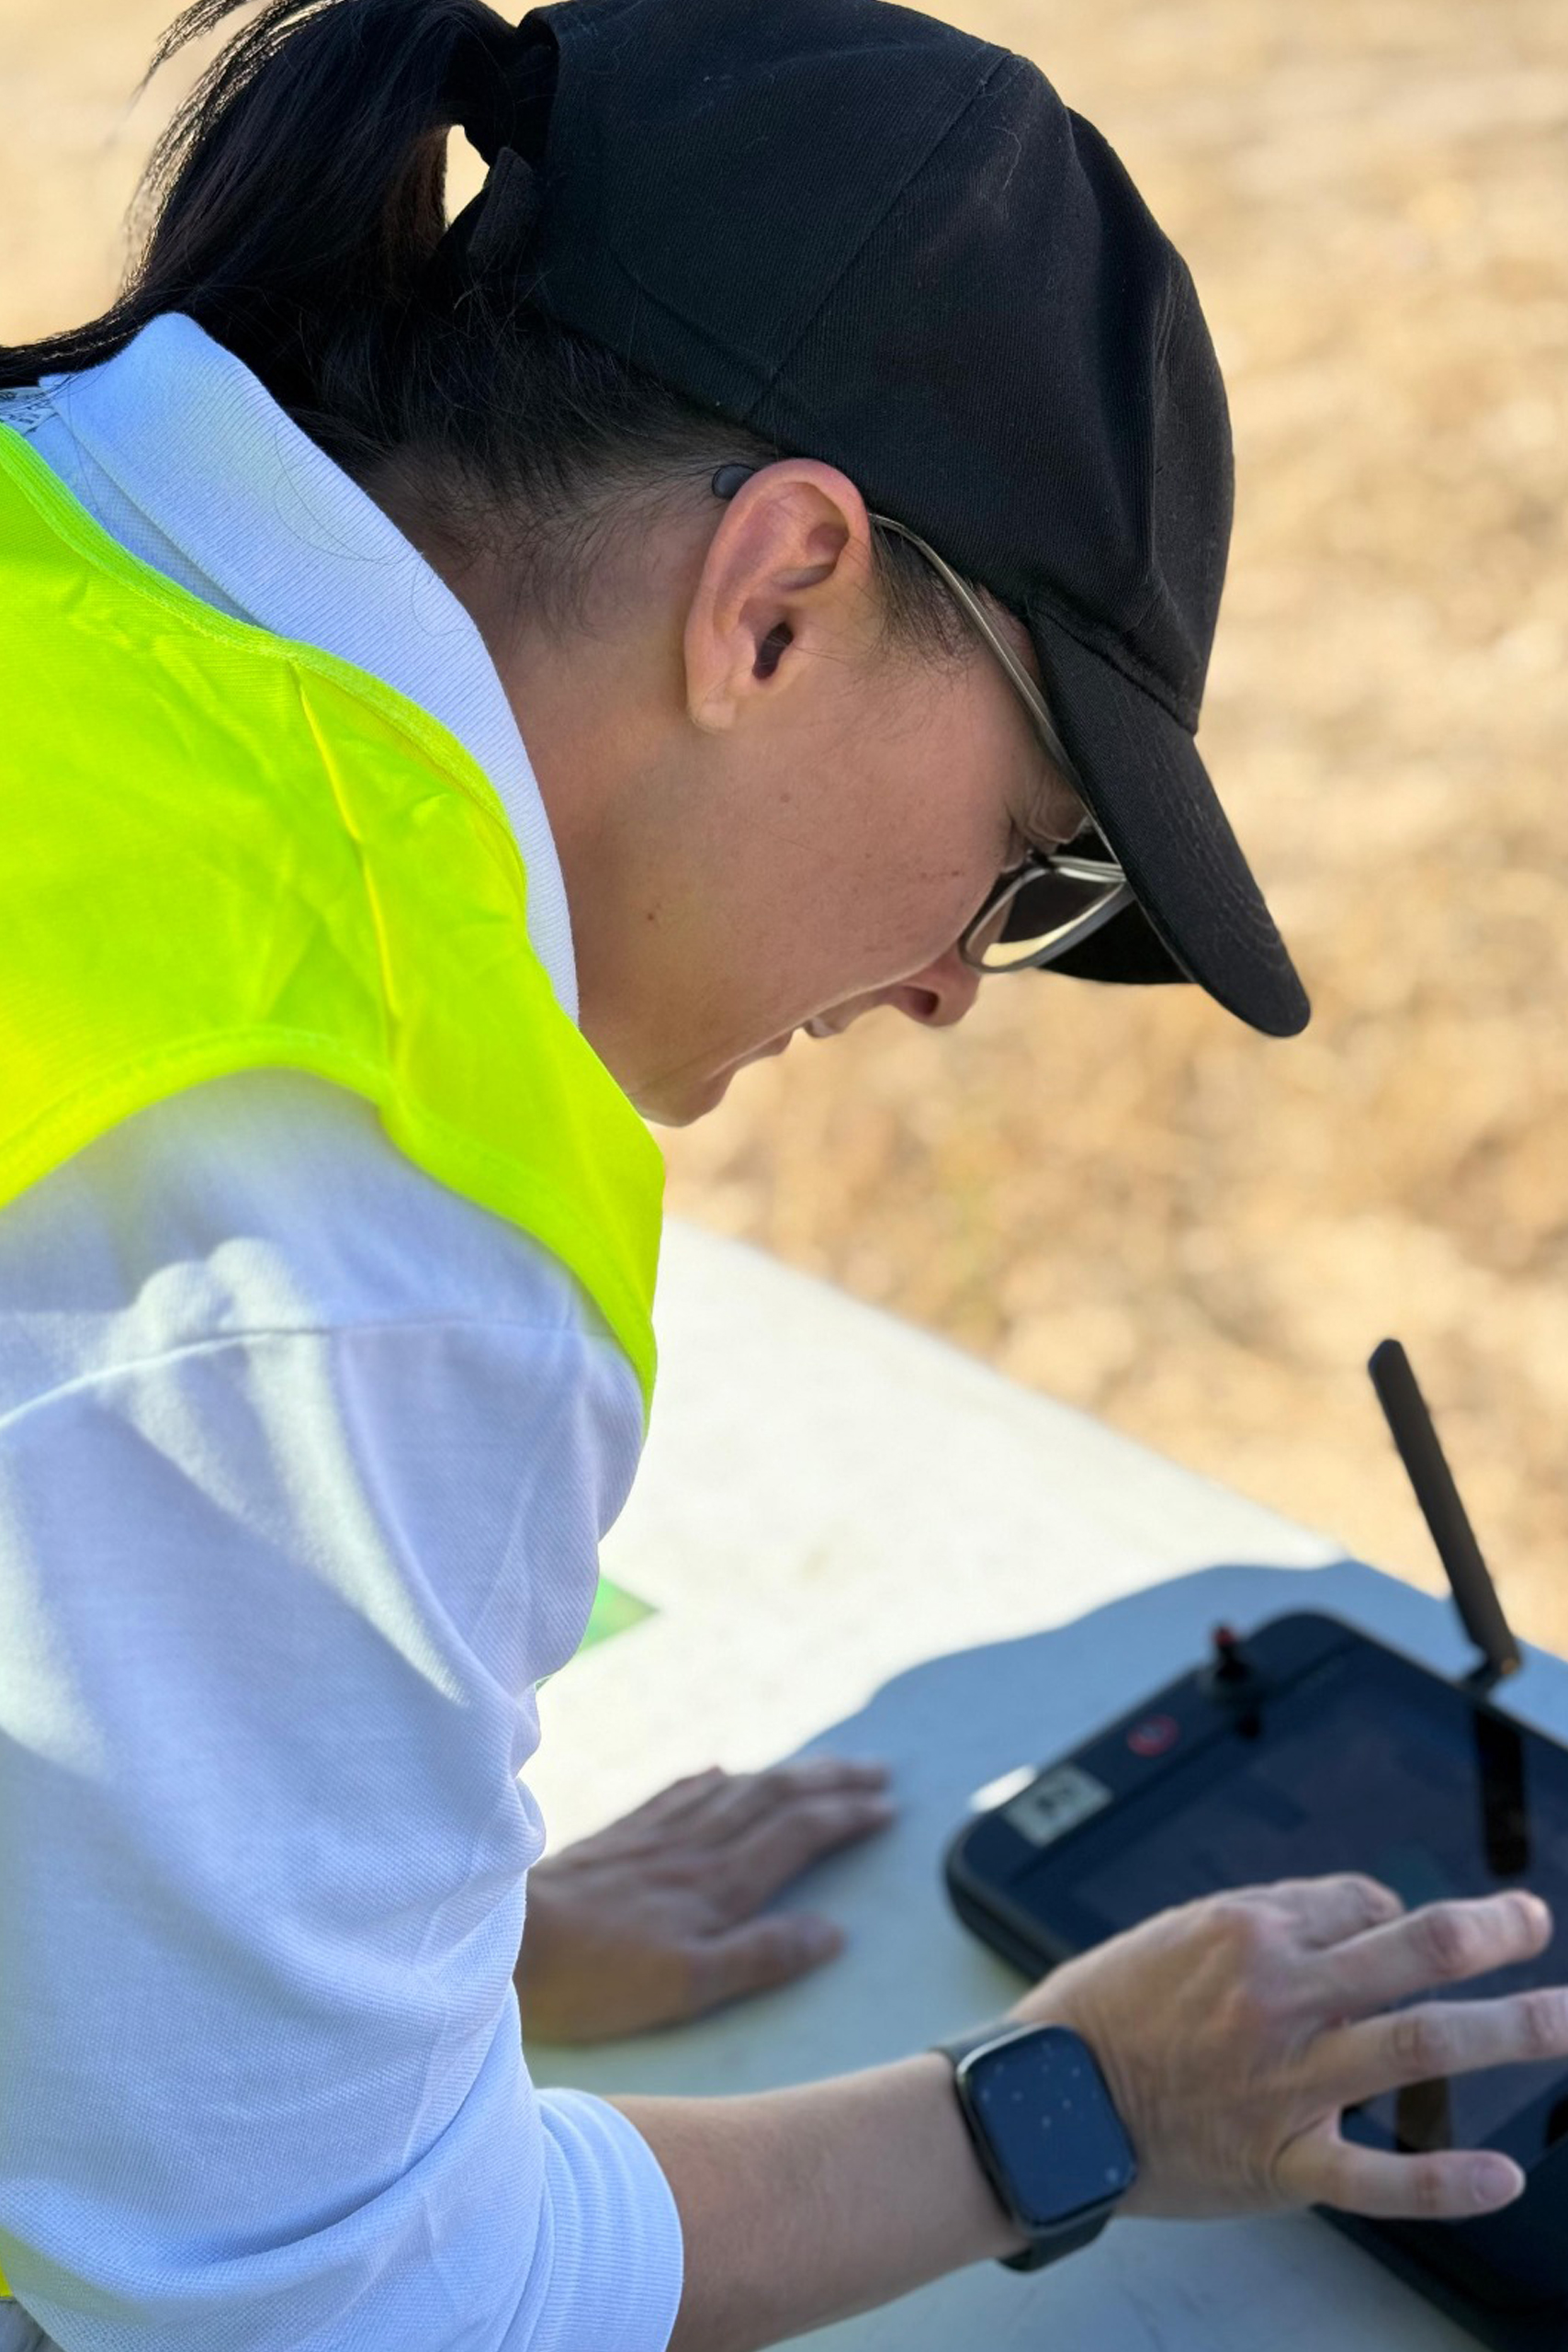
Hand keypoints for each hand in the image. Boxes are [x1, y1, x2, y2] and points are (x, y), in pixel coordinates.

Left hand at [514, 1757, 893, 2042]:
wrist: (508, 1939)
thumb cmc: (599, 1977)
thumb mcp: (690, 1986)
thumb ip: (764, 1955)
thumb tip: (835, 1932)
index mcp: (720, 1883)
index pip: (797, 1834)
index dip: (845, 1817)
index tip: (886, 1807)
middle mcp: (695, 1845)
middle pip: (774, 1797)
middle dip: (829, 1780)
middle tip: (876, 1770)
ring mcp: (655, 1834)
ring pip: (734, 1788)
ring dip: (784, 1772)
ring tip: (818, 1766)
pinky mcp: (619, 1835)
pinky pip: (680, 1791)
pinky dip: (713, 1778)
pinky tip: (721, 1771)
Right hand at [1009, 1876, 1567, 2222]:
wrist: (1047, 2105)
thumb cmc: (1106, 2013)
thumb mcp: (1177, 1931)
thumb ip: (1266, 1923)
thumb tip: (1360, 1911)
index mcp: (1247, 1930)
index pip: (1364, 1903)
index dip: (1393, 1915)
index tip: (1400, 1934)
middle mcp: (1277, 1995)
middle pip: (1415, 1949)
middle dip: (1491, 1930)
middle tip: (1532, 1921)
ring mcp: (1285, 2081)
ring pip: (1418, 2043)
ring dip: (1509, 2029)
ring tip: (1565, 2020)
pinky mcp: (1280, 2162)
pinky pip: (1379, 2178)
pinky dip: (1446, 2182)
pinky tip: (1503, 2177)